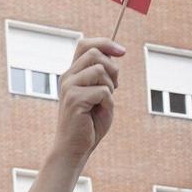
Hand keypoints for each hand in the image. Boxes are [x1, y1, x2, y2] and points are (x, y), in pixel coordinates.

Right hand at [52, 40, 122, 168]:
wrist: (75, 147)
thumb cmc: (90, 123)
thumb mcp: (100, 95)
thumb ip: (104, 76)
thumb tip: (115, 55)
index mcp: (73, 73)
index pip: (85, 45)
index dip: (105, 44)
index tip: (123, 52)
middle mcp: (68, 76)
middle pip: (95, 54)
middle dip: (113, 69)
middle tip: (114, 88)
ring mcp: (69, 86)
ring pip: (100, 70)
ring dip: (111, 87)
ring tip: (104, 102)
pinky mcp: (74, 99)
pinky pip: (103, 91)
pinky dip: (109, 102)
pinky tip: (100, 112)